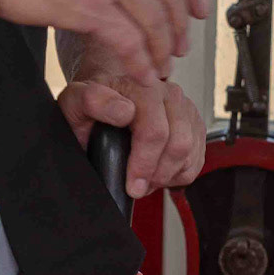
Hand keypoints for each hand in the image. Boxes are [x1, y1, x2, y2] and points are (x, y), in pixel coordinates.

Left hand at [58, 74, 206, 197]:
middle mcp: (167, 93)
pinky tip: (158, 171)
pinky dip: (179, 173)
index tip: (132, 185)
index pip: (155, 131)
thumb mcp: (76, 101)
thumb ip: (92, 101)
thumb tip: (124, 111)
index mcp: (141, 87)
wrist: (104, 101)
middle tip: (137, 187)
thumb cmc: (90, 106)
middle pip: (178, 144)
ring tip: (144, 178)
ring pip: (189, 153)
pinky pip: (197, 158)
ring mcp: (183, 108)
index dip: (144, 165)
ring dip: (167, 175)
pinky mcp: (193, 123)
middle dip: (157, 174)